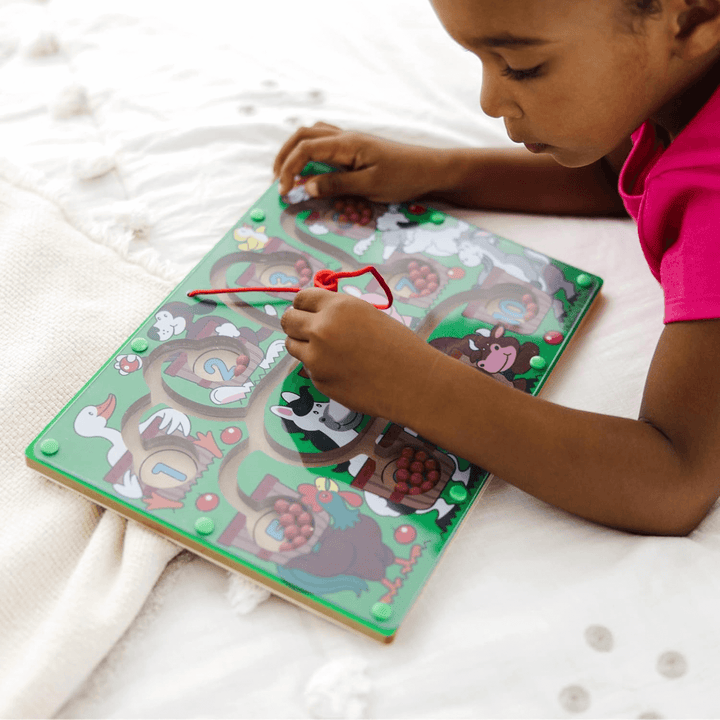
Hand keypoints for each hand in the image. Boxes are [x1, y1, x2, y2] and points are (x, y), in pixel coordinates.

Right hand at [273, 122, 446, 202]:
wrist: (430, 169)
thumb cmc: (404, 177)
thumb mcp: (369, 186)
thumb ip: (337, 185)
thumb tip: (307, 186)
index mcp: (347, 143)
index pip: (305, 149)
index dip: (289, 169)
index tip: (285, 192)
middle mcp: (346, 137)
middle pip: (303, 136)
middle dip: (285, 156)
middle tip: (278, 181)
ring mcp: (351, 141)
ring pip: (313, 136)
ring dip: (296, 152)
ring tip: (290, 174)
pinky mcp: (357, 149)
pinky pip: (326, 143)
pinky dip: (311, 153)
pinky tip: (312, 170)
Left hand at [280, 288, 437, 420]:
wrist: (414, 383)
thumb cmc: (399, 346)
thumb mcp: (367, 314)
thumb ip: (339, 312)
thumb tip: (315, 312)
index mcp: (337, 307)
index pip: (301, 298)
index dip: (304, 304)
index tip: (307, 310)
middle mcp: (322, 329)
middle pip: (288, 320)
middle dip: (295, 323)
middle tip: (306, 329)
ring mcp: (317, 358)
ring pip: (292, 345)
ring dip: (303, 345)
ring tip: (327, 350)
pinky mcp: (319, 381)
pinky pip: (308, 369)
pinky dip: (319, 368)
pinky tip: (343, 370)